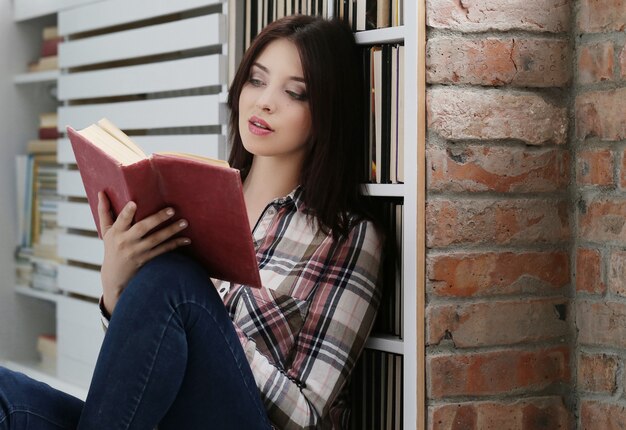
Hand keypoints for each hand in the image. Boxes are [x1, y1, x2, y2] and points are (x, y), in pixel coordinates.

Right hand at [98, 191, 190, 315]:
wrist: (115, 276)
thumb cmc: (111, 247)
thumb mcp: (105, 231)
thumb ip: (104, 211)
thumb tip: (101, 192)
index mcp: (116, 232)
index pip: (120, 220)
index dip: (126, 213)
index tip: (133, 203)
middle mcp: (126, 242)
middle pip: (142, 229)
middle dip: (157, 219)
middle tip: (171, 210)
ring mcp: (138, 252)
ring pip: (156, 240)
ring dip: (171, 231)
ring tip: (184, 222)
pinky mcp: (147, 259)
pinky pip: (163, 251)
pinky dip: (175, 245)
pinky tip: (186, 239)